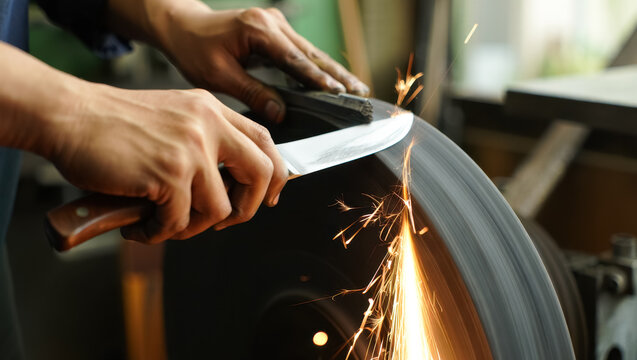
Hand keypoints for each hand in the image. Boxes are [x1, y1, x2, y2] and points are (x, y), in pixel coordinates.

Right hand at [50, 84, 287, 242]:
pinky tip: (140, 226)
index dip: (274, 174)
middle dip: (248, 208)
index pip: (264, 141)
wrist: (67, 114)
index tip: (268, 196)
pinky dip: (159, 233)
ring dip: (192, 227)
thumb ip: (203, 139)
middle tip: (224, 221)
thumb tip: (228, 184)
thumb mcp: (172, 116)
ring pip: (219, 209)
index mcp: (211, 109)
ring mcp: (191, 148)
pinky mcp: (169, 173)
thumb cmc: (111, 123)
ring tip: (164, 224)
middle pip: (262, 173)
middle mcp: (207, 124)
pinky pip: (179, 222)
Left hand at [156, 6, 369, 122]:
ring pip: (311, 52)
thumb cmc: (194, 49)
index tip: (339, 94)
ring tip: (356, 89)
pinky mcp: (275, 32)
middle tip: (361, 93)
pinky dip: (318, 68)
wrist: (183, 27)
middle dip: (338, 74)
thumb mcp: (218, 75)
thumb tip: (280, 111)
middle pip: (312, 53)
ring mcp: (275, 25)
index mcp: (258, 30)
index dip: (318, 79)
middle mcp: (272, 23)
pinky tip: (333, 81)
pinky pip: (302, 52)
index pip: (295, 59)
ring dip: (333, 71)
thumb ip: (251, 92)